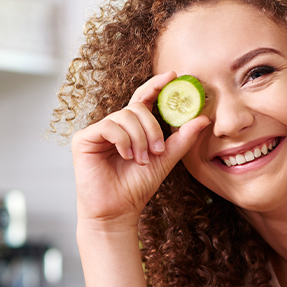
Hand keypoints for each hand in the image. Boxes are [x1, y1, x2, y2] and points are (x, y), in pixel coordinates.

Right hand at [72, 71, 210, 230]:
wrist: (118, 211)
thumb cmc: (137, 187)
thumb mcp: (165, 160)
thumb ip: (182, 139)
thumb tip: (203, 119)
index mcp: (132, 128)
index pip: (144, 98)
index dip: (156, 85)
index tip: (173, 76)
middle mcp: (114, 126)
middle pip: (137, 108)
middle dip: (152, 128)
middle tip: (157, 151)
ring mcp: (98, 131)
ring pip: (124, 116)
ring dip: (139, 139)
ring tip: (141, 160)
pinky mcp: (84, 138)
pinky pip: (109, 126)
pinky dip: (123, 140)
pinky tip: (126, 156)